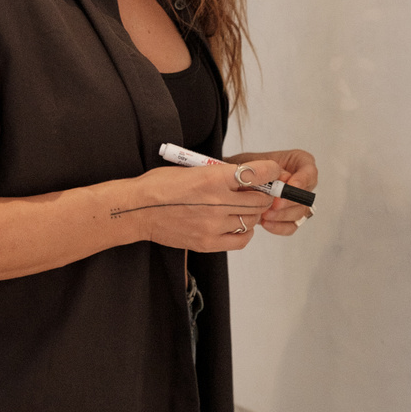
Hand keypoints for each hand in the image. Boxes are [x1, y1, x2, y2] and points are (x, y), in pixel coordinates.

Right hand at [116, 161, 282, 250]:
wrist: (138, 209)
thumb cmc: (161, 185)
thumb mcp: (193, 169)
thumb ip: (221, 173)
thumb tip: (247, 176)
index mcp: (213, 177)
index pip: (255, 173)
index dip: (270, 171)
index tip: (273, 171)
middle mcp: (216, 202)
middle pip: (259, 200)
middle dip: (263, 195)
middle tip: (258, 192)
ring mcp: (213, 225)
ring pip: (252, 220)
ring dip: (252, 213)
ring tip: (241, 208)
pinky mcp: (208, 242)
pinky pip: (241, 240)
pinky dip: (244, 232)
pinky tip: (236, 225)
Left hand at [225, 148, 317, 236]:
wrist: (238, 180)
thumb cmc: (248, 167)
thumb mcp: (254, 162)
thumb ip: (268, 170)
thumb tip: (280, 180)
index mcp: (300, 163)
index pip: (310, 172)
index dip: (302, 180)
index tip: (288, 185)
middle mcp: (303, 183)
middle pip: (305, 196)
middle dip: (289, 201)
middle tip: (274, 204)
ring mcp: (298, 202)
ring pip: (300, 213)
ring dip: (282, 215)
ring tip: (265, 214)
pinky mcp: (290, 218)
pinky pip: (291, 226)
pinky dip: (279, 226)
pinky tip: (266, 223)